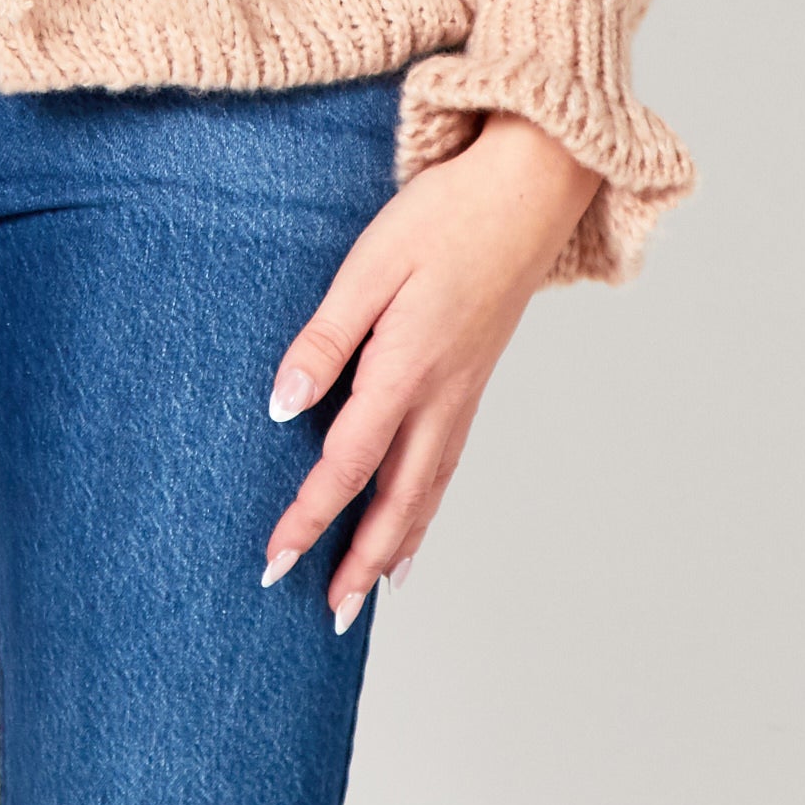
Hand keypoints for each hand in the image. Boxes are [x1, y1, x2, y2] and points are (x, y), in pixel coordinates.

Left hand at [262, 111, 597, 624]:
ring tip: (365, 595)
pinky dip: (428, 510)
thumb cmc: (446, 214)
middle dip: (358, 563)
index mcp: (408, 369)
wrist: (531, 188)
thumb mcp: (370, 263)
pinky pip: (447, 465)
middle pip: (396, 502)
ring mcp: (466, 392)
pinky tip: (416, 525)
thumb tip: (281, 405)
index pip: (346, 465)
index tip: (273, 562)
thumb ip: (326, 337)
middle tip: (325, 615)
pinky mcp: (475, 380)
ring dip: (395, 549)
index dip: (308, 517)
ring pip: (427, 492)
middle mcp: (442, 396)